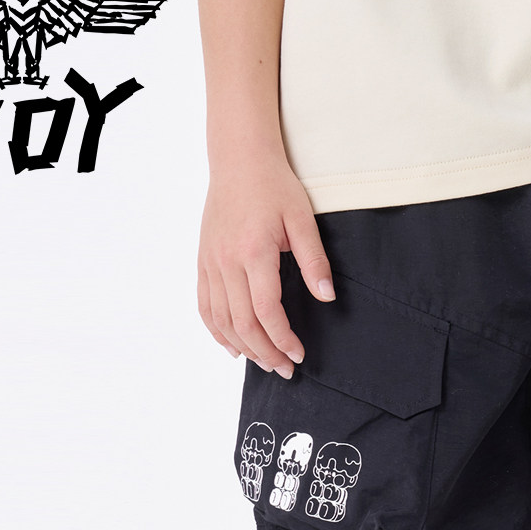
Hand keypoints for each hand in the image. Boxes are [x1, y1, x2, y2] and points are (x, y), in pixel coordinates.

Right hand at [197, 154, 333, 377]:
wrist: (238, 159)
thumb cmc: (274, 186)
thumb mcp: (302, 219)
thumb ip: (314, 260)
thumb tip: (327, 297)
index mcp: (253, 252)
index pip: (266, 311)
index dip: (283, 339)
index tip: (299, 354)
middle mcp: (226, 261)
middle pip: (242, 323)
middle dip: (266, 353)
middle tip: (286, 370)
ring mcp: (210, 262)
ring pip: (221, 319)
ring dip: (244, 347)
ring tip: (265, 363)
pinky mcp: (202, 261)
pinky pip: (204, 305)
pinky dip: (217, 331)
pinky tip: (233, 347)